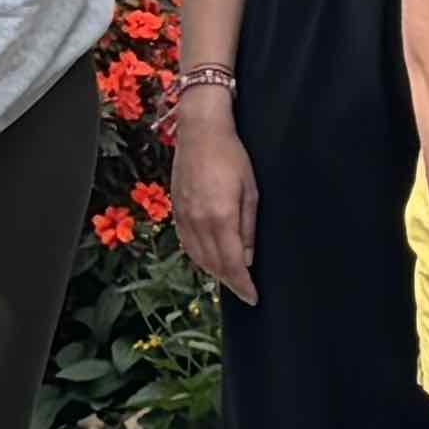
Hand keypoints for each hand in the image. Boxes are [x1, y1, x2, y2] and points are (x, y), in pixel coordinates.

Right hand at [171, 91, 258, 303]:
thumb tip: (247, 258)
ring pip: (198, 256)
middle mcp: (198, 221)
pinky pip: (186, 243)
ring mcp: (183, 216)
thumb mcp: (251, 192)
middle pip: (213, 264)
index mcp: (220, 217)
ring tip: (231, 279)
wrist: (200, 131)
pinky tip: (210, 259)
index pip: (231, 264)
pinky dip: (199, 257)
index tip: (253, 298)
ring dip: (214, 271)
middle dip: (230, 282)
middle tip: (246, 291)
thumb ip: (248, 228)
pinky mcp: (176, 209)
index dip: (243, 284)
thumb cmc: (233, 157)